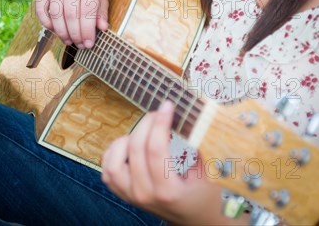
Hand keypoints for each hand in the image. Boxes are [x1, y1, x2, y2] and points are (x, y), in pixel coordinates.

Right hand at [35, 0, 107, 47]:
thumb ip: (102, 12)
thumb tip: (102, 28)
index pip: (87, 11)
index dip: (87, 31)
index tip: (89, 44)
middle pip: (71, 14)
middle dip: (75, 34)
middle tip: (79, 45)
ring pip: (56, 14)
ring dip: (62, 32)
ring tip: (69, 41)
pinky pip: (41, 10)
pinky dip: (46, 23)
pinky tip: (55, 30)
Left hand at [101, 101, 242, 225]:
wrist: (197, 220)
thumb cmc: (206, 196)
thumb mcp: (210, 172)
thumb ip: (200, 146)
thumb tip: (194, 114)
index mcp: (169, 192)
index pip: (156, 149)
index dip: (160, 122)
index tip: (168, 105)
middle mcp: (146, 195)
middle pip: (135, 149)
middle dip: (147, 123)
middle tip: (159, 113)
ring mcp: (132, 196)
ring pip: (114, 162)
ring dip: (126, 140)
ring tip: (144, 132)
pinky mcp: (125, 194)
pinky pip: (107, 172)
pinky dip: (113, 154)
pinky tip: (129, 144)